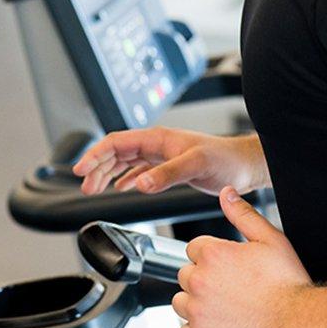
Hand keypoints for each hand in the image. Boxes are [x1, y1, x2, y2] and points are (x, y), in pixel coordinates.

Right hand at [70, 128, 267, 195]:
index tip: (80, 170)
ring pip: (124, 161)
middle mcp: (156, 144)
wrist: (246, 166)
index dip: (95, 155)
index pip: (116, 142)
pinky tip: (120, 188)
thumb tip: (139, 184)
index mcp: (158, 138)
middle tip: (85, 186)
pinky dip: (125, 178)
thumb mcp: (196, 165)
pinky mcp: (168, 167)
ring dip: (107, 174)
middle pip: (115, 152)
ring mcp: (161, 155)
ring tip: (94, 189)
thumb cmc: (226, 160)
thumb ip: (167, 174)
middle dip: (96, 167)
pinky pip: (138, 170)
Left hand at [172, 188, 311, 327]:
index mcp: (212, 254)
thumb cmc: (288, 284)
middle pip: (185, 275)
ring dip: (197, 305)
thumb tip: (226, 193)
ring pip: (180, 303)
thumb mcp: (270, 239)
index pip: (194, 249)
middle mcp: (198, 281)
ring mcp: (196, 312)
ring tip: (226, 310)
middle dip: (203, 280)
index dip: (212, 258)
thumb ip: (242, 214)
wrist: (298, 324)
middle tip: (231, 291)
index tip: (229, 270)